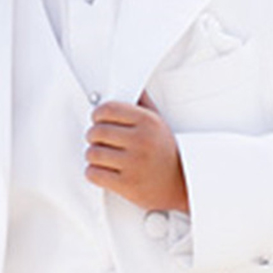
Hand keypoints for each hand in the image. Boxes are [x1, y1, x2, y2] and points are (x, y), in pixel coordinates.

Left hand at [85, 90, 188, 212]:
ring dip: (93, 156)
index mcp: (148, 123)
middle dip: (93, 136)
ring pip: (92, 154)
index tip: (97, 119)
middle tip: (98, 140)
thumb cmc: (168, 155)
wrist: (181, 185)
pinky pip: (93, 173)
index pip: (108, 109)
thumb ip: (143, 105)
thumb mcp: (160, 124)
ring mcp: (133, 164)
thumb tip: (132, 88)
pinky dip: (94, 172)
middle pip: (97, 131)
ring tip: (102, 157)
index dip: (97, 115)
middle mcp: (141, 141)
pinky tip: (104, 170)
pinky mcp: (126, 184)